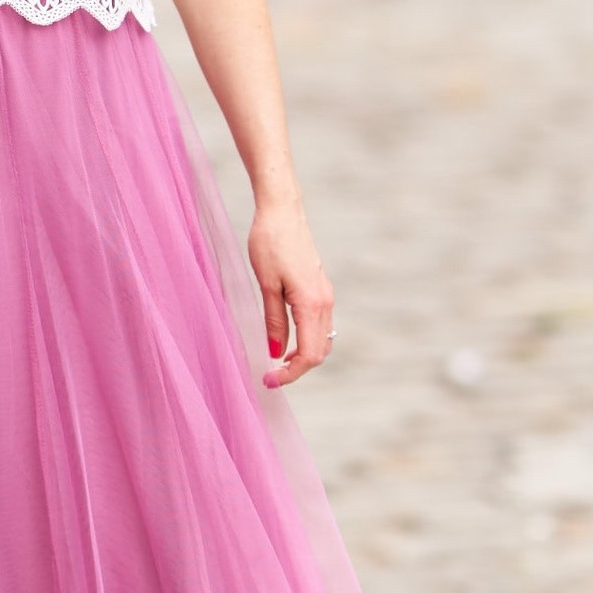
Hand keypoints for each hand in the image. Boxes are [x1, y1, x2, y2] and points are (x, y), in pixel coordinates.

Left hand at [248, 194, 332, 388]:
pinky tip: (286, 340)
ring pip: (322, 340)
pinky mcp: (320, 289)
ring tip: (276, 362)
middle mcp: (325, 302)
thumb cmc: (269, 243)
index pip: (309, 354)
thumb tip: (274, 353)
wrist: (282, 211)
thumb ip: (273, 321)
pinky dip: (307, 340)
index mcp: (312, 304)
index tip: (268, 380)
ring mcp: (326, 295)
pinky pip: (320, 325)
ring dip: (303, 356)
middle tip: (270, 376)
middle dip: (297, 369)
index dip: (290, 374)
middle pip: (319, 352)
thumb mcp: (266, 285)